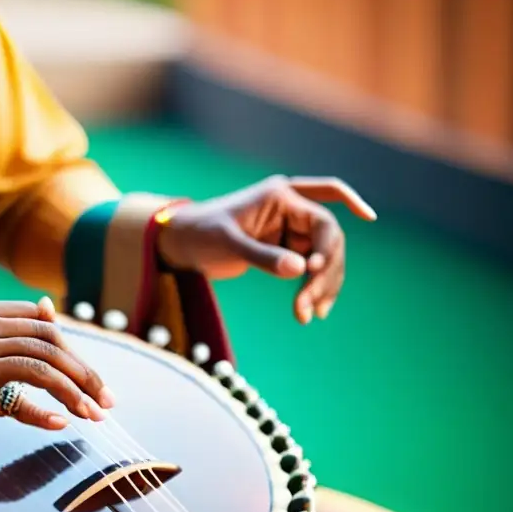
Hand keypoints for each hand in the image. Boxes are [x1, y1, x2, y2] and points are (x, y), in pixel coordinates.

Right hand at [0, 298, 112, 456]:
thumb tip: (41, 320)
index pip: (39, 321)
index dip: (72, 347)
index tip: (89, 375)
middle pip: (49, 342)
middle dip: (85, 371)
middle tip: (106, 399)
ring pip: (41, 368)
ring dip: (76, 393)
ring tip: (94, 415)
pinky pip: (16, 401)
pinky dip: (44, 413)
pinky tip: (59, 425)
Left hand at [156, 176, 375, 323]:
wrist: (183, 243)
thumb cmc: (201, 234)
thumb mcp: (229, 244)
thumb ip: (262, 256)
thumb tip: (302, 270)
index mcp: (280, 196)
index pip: (321, 221)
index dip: (326, 246)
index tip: (314, 271)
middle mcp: (292, 209)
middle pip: (329, 241)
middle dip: (325, 273)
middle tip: (311, 304)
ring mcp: (291, 230)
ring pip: (324, 257)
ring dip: (322, 286)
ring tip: (310, 315)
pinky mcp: (286, 249)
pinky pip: (311, 269)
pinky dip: (312, 289)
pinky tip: (309, 313)